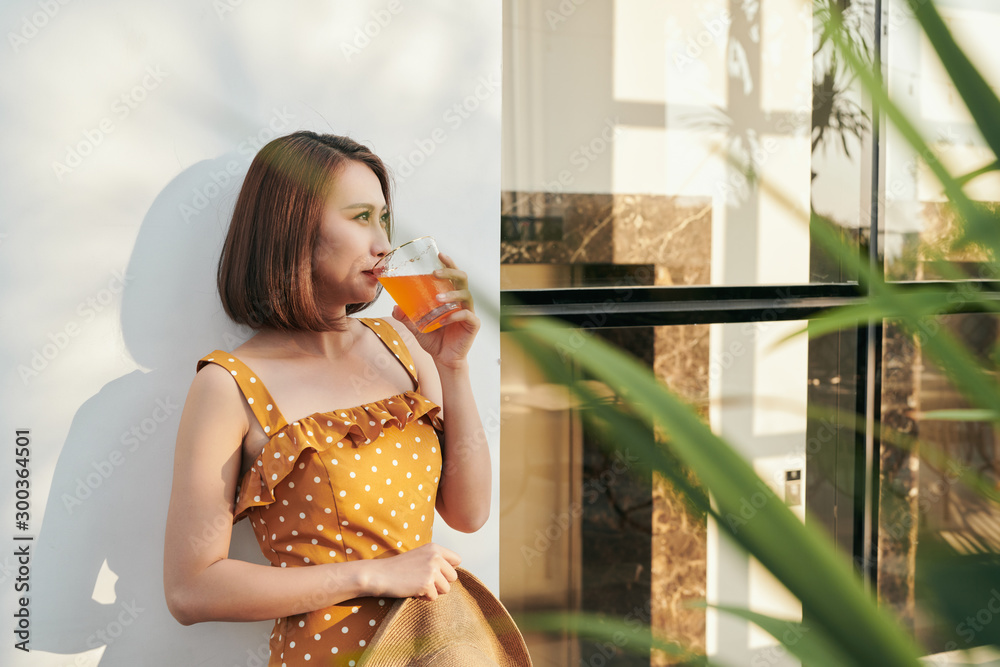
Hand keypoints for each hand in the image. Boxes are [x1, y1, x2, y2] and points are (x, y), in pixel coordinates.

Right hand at [368, 543, 461, 600]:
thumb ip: (436, 560)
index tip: (436, 572)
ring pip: (446, 589)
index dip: (447, 569)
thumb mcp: (420, 556)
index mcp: (435, 548)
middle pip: (453, 577)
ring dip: (433, 591)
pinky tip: (413, 590)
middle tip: (424, 581)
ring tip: (418, 585)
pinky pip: (434, 597)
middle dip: (441, 583)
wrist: (379, 575)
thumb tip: (455, 572)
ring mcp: (432, 570)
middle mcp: (435, 557)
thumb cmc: (399, 568)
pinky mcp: (426, 584)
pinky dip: (424, 598)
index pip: (457, 560)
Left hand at [392, 253, 479, 367]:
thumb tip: (395, 306)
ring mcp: (469, 312)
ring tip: (437, 299)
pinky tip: (444, 320)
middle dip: (450, 272)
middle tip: (435, 273)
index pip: (453, 275)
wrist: (444, 359)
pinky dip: (455, 316)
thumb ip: (406, 316)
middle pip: (462, 278)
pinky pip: (467, 315)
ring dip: (451, 294)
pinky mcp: (473, 324)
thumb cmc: (433, 339)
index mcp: (451, 296)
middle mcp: (462, 301)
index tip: (439, 254)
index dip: (449, 263)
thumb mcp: (416, 326)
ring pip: (466, 295)